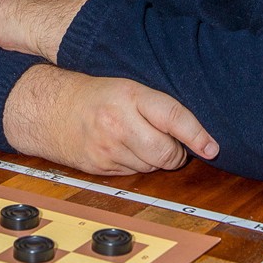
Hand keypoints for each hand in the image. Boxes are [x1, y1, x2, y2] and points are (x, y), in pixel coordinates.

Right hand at [3, 65, 218, 174]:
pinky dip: (137, 166)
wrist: (49, 108)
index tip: (212, 147)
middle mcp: (118, 122)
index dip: (196, 134)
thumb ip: (156, 106)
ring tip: (139, 140)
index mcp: (129, 95)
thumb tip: (194, 132)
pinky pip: (134, 174)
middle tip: (172, 144)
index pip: (172, 116)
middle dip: (176, 153)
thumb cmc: (94, 95)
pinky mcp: (100, 167)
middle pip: (166, 153)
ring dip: (155, 160)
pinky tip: (124, 149)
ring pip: (152, 167)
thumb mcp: (126, 87)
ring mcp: (107, 148)